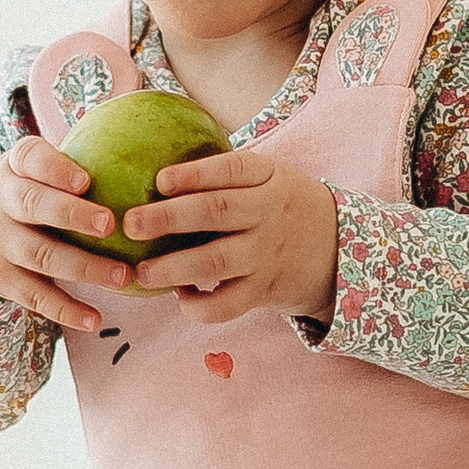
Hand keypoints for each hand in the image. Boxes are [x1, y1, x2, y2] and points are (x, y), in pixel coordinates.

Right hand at [0, 142, 132, 334]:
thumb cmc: (22, 190)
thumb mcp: (31, 167)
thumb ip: (71, 162)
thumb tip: (149, 156)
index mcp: (15, 166)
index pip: (31, 158)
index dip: (56, 169)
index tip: (85, 179)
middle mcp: (3, 202)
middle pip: (33, 205)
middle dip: (71, 215)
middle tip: (110, 225)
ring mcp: (0, 243)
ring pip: (41, 256)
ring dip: (83, 268)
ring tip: (122, 276)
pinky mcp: (2, 279)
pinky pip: (35, 297)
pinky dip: (65, 309)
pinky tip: (95, 318)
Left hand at [104, 150, 339, 329]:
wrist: (338, 250)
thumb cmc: (282, 207)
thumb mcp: (269, 178)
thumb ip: (225, 174)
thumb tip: (154, 162)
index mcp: (267, 178)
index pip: (232, 169)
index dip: (195, 174)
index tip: (160, 179)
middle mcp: (268, 214)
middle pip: (216, 212)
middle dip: (169, 218)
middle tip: (131, 224)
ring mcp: (266, 254)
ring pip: (216, 262)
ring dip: (174, 268)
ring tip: (141, 273)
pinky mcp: (265, 290)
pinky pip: (228, 304)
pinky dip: (199, 306)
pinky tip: (180, 296)